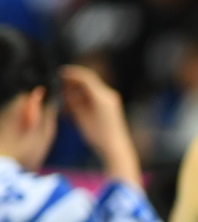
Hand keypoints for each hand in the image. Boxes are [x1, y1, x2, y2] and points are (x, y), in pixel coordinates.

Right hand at [59, 65, 139, 184]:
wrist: (115, 148)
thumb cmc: (97, 135)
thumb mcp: (81, 117)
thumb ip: (73, 102)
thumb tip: (64, 91)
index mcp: (102, 97)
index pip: (85, 77)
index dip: (71, 73)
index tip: (59, 73)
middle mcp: (109, 95)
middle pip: (87, 82)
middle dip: (72, 84)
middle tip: (59, 89)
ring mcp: (111, 100)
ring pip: (89, 90)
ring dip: (76, 93)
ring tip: (65, 104)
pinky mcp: (110, 106)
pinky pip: (94, 97)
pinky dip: (83, 99)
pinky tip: (73, 109)